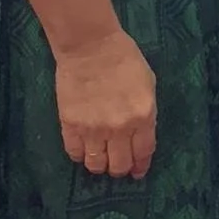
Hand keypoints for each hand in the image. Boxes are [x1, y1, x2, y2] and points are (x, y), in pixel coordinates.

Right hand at [54, 27, 156, 179]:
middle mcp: (119, 128)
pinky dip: (79, 156)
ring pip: (96, 164)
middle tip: (118, 166)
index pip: (143, 152)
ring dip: (100, 166)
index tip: (138, 172)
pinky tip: (83, 150)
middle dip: (120, 169)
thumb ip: (146, 112)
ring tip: (100, 160)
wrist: (90, 46)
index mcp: (143, 116)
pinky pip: (74, 153)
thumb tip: (140, 134)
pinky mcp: (71, 125)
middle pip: (119, 164)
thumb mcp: (148, 84)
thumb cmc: (124, 59)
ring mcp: (93, 129)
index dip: (140, 166)